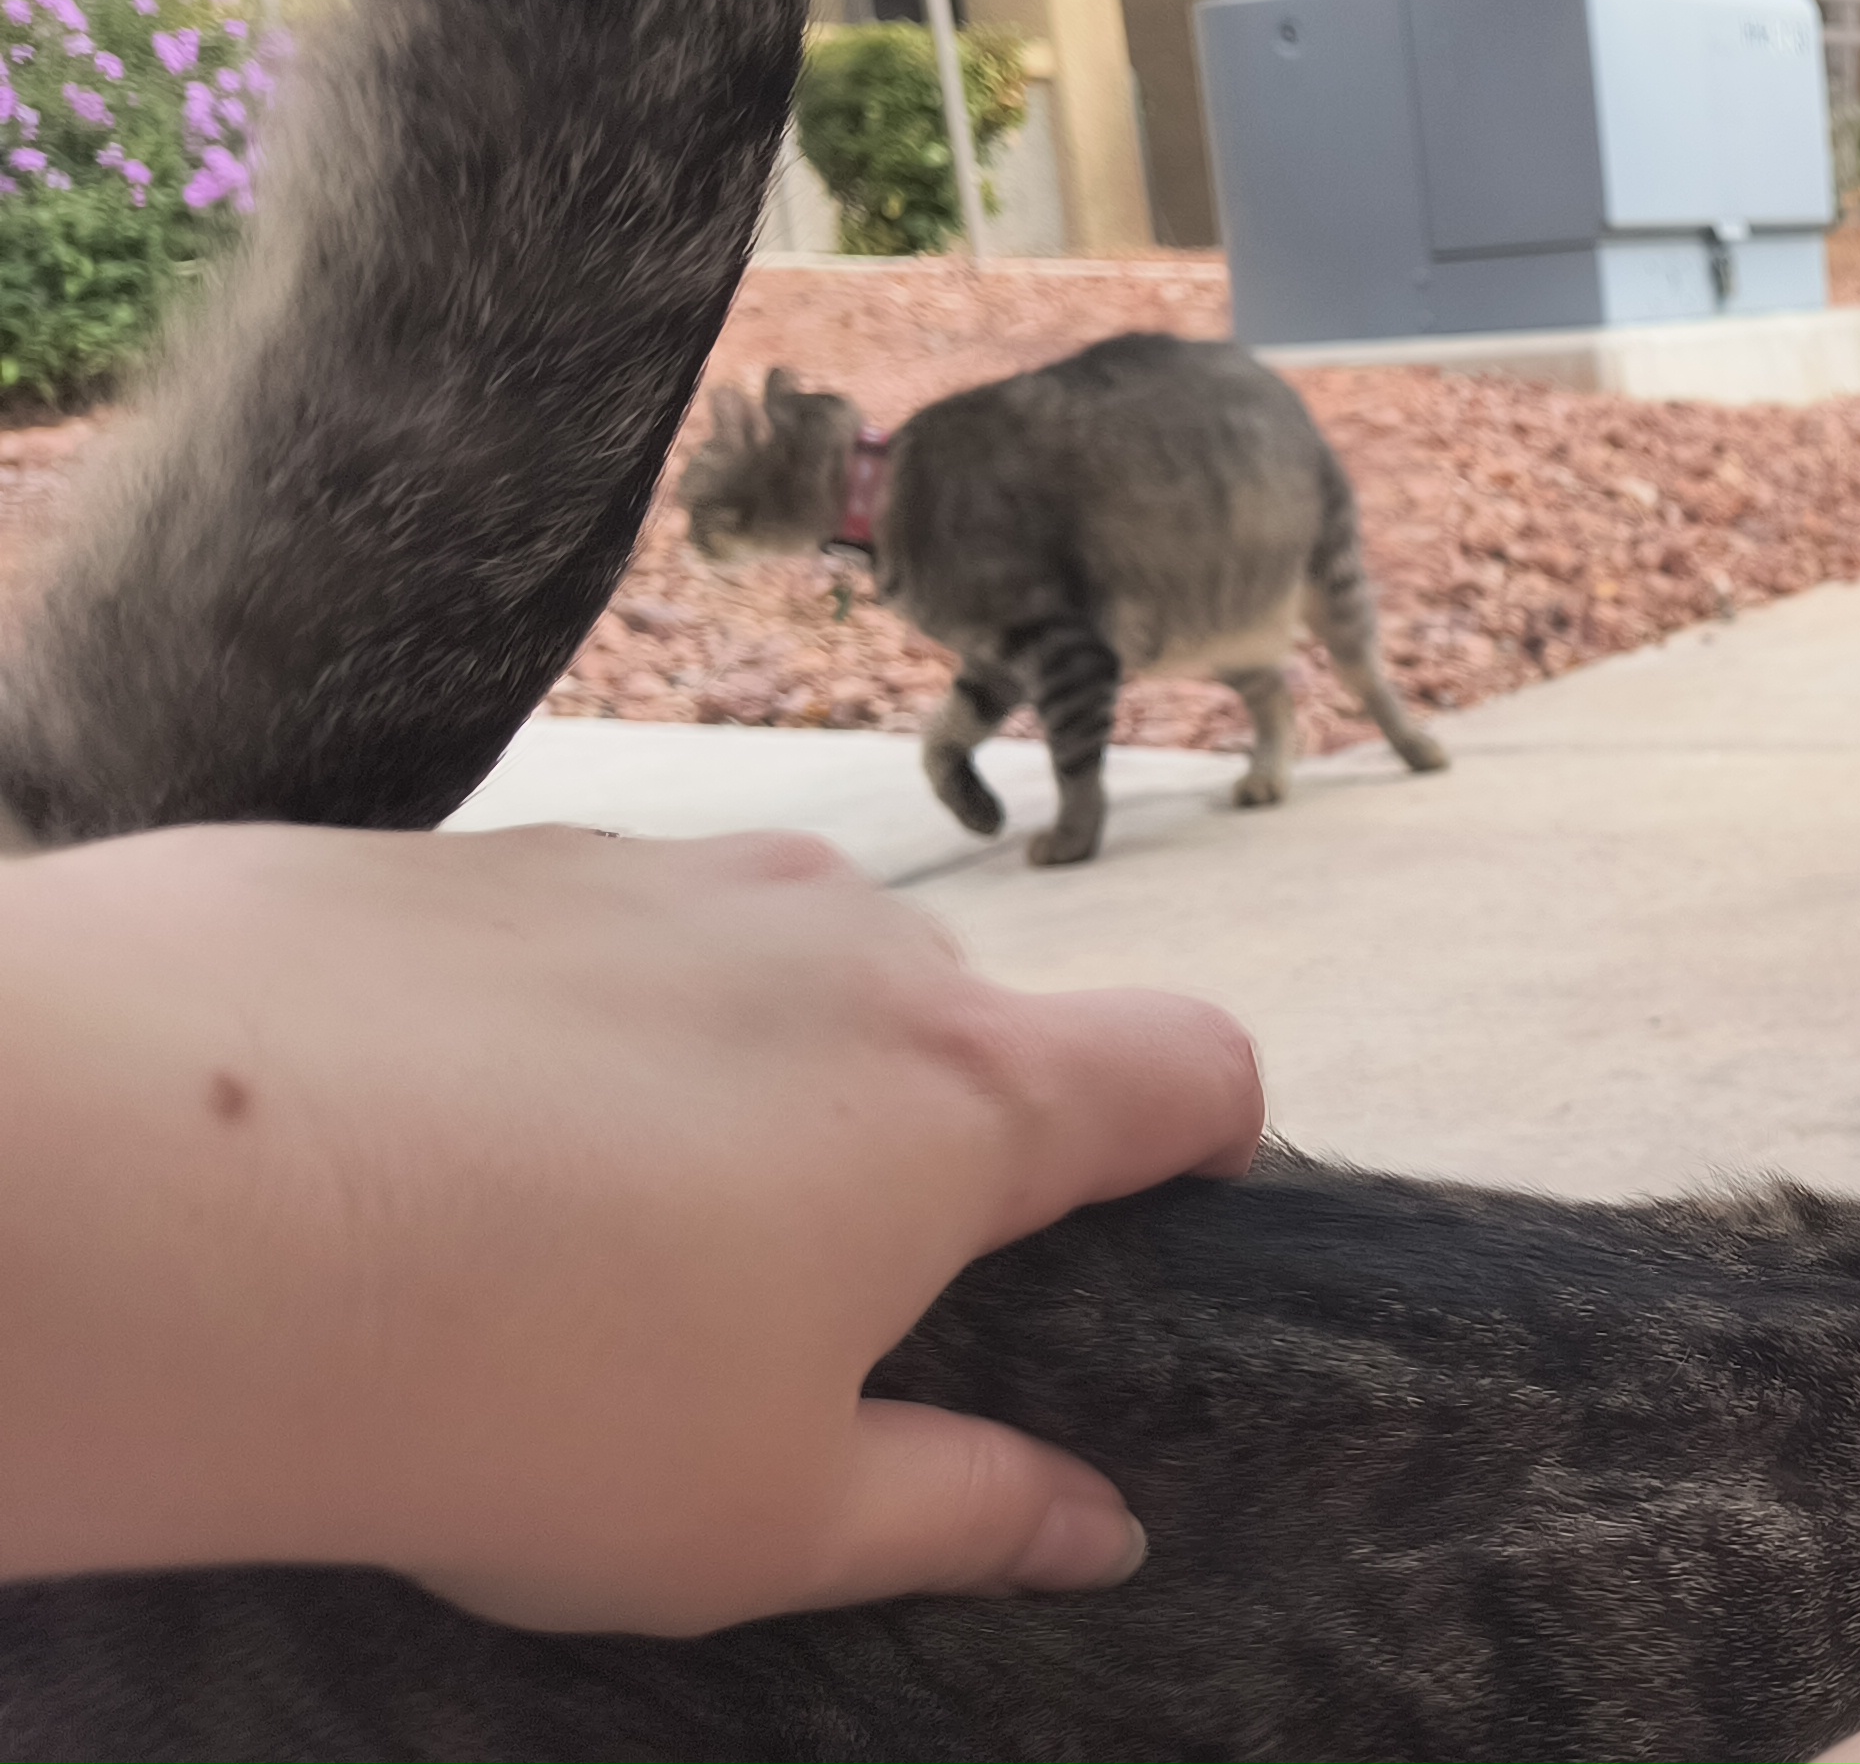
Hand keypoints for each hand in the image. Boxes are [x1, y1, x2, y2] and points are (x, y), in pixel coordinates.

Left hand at [0, 824, 1261, 1636]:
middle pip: (964, 1023)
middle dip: (919, 1140)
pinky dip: (557, 1035)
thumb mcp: (758, 1516)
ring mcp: (652, 873)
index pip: (1194, 1063)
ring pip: (764, 972)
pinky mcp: (471, 853)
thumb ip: (959, 1513)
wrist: (131, 1197)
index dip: (1206, 1137)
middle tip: (792, 1303)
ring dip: (731, 1080)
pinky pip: (580, 944)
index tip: (1154, 1210)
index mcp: (962, 1100)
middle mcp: (839, 945)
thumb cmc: (501, 1380)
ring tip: (577, 1239)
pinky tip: (426, 1160)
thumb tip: (1092, 1528)